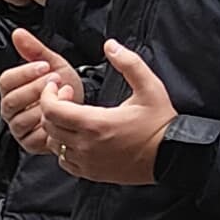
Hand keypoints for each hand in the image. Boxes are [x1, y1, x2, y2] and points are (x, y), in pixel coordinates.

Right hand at [0, 27, 81, 155]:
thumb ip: (34, 50)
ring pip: (21, 120)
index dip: (24, 73)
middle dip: (35, 89)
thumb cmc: (64, 87)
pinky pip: (33, 138)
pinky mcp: (30, 144)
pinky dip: (48, 127)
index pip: (5, 81)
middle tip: (56, 80)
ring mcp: (18, 128)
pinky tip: (62, 116)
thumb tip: (17, 33)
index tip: (44, 66)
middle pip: (11, 101)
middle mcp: (10, 110)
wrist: (81, 109)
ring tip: (63, 96)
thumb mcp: (53, 65)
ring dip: (44, 107)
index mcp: (11, 89)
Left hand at [38, 39, 179, 185]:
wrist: (172, 156)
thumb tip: (110, 45)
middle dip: (52, 107)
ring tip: (74, 116)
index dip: (48, 94)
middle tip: (67, 97)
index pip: (51, 110)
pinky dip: (64, 147)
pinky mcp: (91, 174)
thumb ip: (129, 63)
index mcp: (96, 124)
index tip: (60, 86)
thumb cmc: (161, 123)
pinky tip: (79, 136)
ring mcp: (87, 162)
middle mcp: (86, 146)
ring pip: (53, 144)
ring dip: (57, 127)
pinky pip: (64, 161)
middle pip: (48, 125)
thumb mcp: (149, 87)